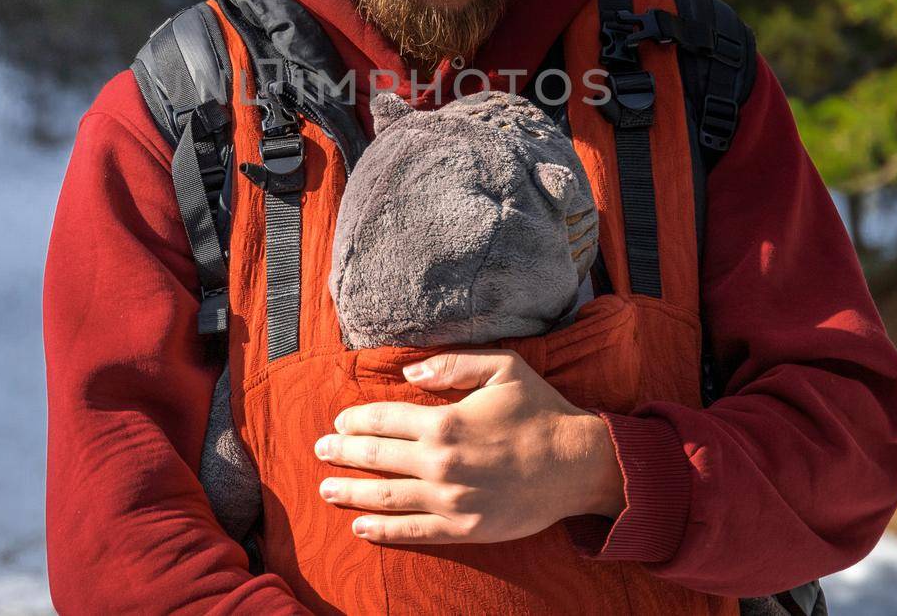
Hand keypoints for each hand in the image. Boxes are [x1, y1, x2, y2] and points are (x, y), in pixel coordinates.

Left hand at [313, 348, 624, 544]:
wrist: (577, 464)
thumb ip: (451, 364)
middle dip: (342, 453)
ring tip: (325, 488)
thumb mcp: (502, 368)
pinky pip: (413, 532)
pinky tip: (359, 526)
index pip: (384, 419)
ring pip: (386, 495)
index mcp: (445, 421)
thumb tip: (407, 370)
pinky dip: (381, 530)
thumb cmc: (540, 411)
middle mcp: (441, 461)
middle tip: (319, 451)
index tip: (340, 422)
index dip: (356, 420)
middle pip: (376, 456)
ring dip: (349, 491)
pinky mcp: (463, 527)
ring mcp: (450, 498)